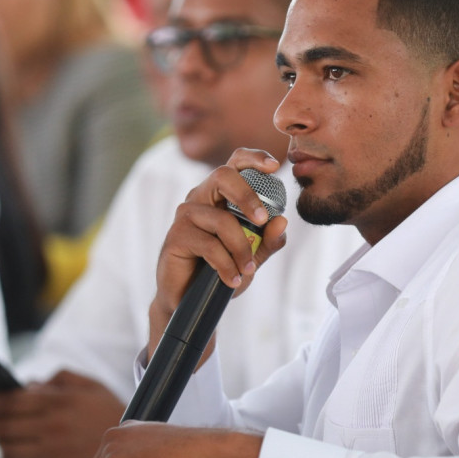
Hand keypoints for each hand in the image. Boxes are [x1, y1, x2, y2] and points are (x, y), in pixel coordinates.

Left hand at [0, 371, 125, 457]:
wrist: (131, 445)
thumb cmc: (107, 411)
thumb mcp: (87, 384)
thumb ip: (56, 379)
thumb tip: (27, 386)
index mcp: (57, 402)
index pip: (10, 401)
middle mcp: (51, 427)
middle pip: (3, 425)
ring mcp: (51, 451)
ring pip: (6, 448)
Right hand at [148, 149, 288, 360]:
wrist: (190, 299)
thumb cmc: (220, 270)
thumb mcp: (252, 257)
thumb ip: (268, 240)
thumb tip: (282, 222)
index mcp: (221, 194)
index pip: (235, 163)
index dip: (254, 158)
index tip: (275, 166)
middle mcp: (201, 197)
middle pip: (223, 175)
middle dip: (248, 196)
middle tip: (263, 221)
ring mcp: (186, 215)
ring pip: (222, 220)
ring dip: (241, 248)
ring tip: (247, 270)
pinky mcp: (176, 236)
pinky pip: (210, 245)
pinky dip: (227, 265)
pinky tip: (232, 280)